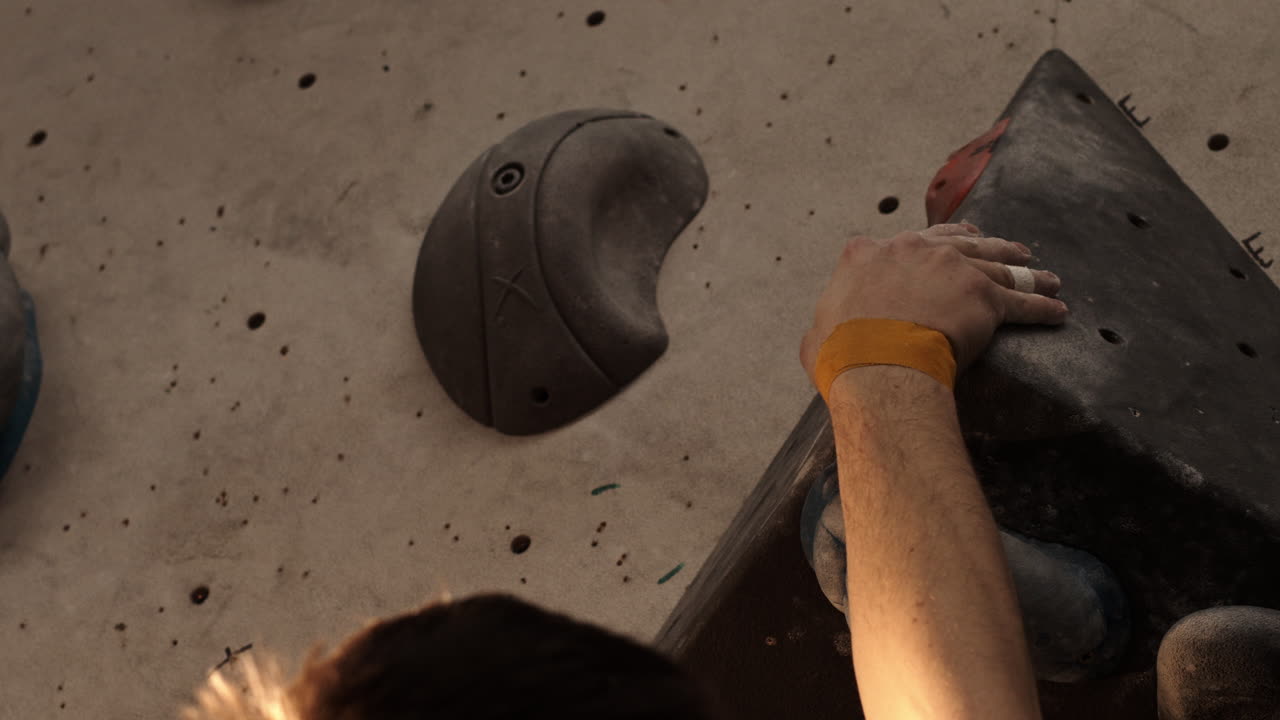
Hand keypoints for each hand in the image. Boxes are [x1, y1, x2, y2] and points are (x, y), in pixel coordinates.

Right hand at [799, 222, 1065, 389]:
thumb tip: (825, 335)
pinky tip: (1058, 310)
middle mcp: (914, 249)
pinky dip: (1042, 306)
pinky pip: (1022, 302)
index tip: (938, 247)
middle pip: (958, 242)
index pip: (899, 244)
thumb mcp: (816, 333)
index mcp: (868, 253)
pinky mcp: (985, 297)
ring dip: (1024, 270)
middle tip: (1003, 247)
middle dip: (984, 244)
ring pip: (997, 264)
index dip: (923, 246)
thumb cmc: (840, 355)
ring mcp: (953, 269)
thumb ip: (828, 321)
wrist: (876, 364)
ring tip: (1043, 274)